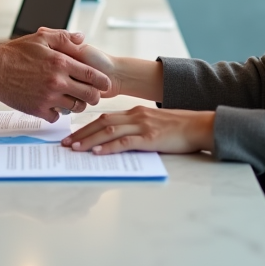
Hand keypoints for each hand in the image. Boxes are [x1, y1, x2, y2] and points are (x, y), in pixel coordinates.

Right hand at [0, 28, 111, 121]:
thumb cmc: (15, 53)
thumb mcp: (41, 38)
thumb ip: (64, 37)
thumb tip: (82, 38)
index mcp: (60, 63)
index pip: (92, 76)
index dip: (102, 82)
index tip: (105, 84)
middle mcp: (57, 81)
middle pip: (89, 96)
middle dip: (94, 96)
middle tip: (91, 95)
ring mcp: (48, 97)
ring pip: (75, 108)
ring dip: (77, 104)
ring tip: (72, 99)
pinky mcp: (38, 110)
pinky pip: (57, 116)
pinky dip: (57, 112)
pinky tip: (53, 104)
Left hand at [61, 106, 213, 154]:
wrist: (199, 126)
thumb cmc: (178, 129)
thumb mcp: (152, 124)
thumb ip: (134, 129)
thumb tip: (115, 141)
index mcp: (134, 112)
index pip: (103, 117)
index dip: (85, 127)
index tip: (71, 136)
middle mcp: (135, 116)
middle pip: (101, 122)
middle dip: (81, 134)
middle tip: (65, 144)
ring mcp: (142, 126)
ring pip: (109, 131)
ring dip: (89, 140)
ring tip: (74, 149)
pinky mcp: (150, 138)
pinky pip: (125, 141)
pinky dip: (109, 147)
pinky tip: (97, 152)